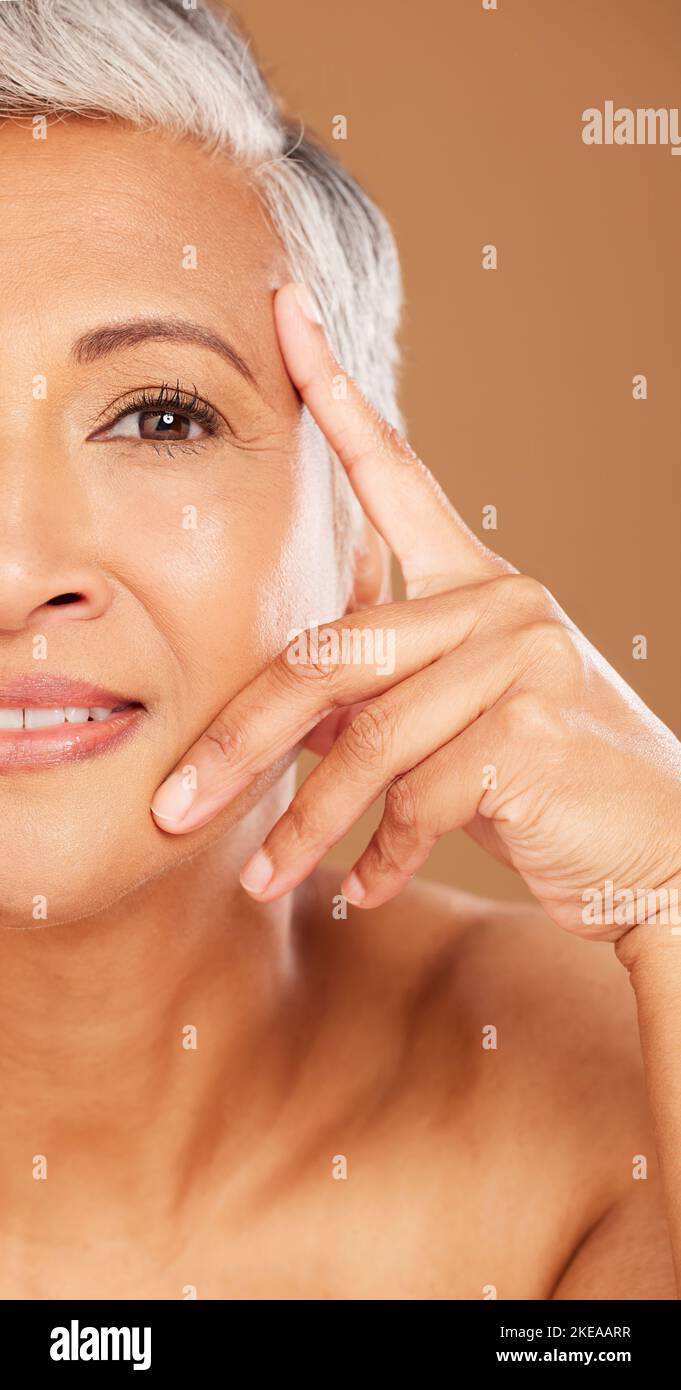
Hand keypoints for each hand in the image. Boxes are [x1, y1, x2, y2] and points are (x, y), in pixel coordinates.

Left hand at [150, 282, 680, 939]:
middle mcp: (501, 601)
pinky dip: (378, 853)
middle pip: (329, 652)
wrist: (659, 855)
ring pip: (366, 738)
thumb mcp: (452, 727)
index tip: (286, 311)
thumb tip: (275, 721)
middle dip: (240, 742)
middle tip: (175, 807)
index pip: (396, 473)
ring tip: (264, 880)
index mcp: (478, 583)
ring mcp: (522, 658)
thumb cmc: (542, 786)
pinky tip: (363, 887)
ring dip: (304, 825)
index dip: (334, 393)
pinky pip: (416, 795)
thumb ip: (377, 701)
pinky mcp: (530, 729)